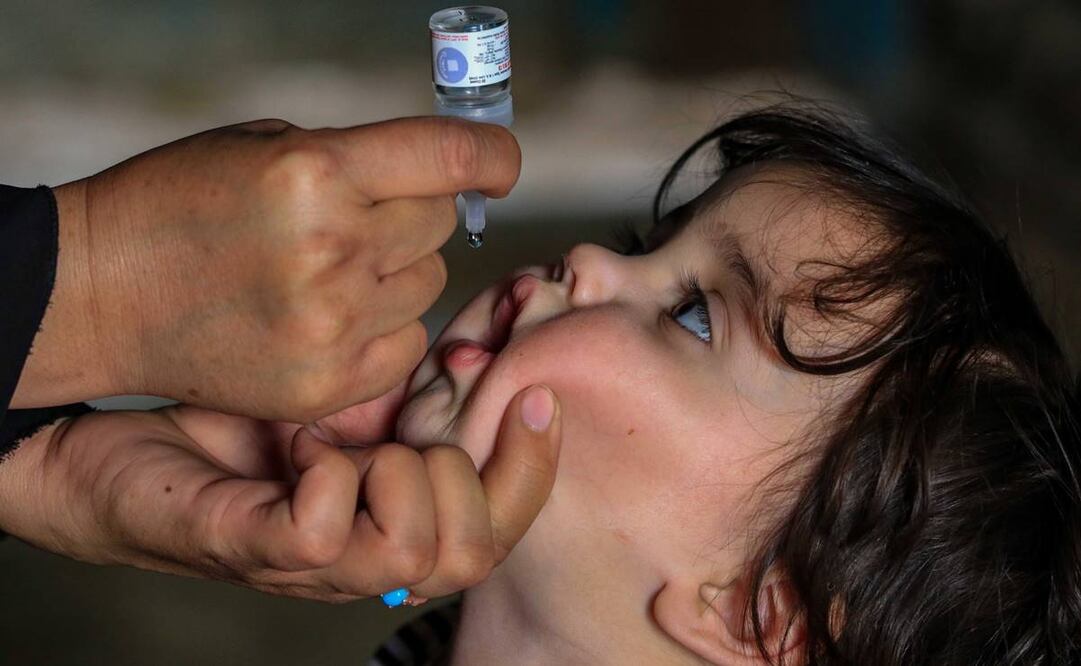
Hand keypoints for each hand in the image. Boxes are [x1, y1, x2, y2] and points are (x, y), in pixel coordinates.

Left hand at [0, 386, 559, 602]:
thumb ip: (417, 399)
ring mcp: (305, 566)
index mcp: (395, 525)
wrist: (112, 457)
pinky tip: (298, 445)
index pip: (499, 534)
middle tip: (408, 434)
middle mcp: (361, 561)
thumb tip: (482, 359)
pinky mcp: (248, 547)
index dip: (532, 470)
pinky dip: (325, 475)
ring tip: (341, 437)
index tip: (534, 399)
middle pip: (470, 556)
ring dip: (392, 471)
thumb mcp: (350, 406)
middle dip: (465, 475)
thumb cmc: (234, 435)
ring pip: (408, 554)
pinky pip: (321, 534)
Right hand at [14, 117, 520, 421]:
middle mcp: (334, 249)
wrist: (102, 293)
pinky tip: (329, 318)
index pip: (453, 156)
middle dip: (414, 212)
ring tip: (327, 271)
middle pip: (441, 223)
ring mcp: (334, 325)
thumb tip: (444, 174)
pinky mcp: (329, 384)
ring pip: (429, 284)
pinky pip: (409, 344)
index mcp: (316, 172)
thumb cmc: (178, 202)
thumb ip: (357, 160)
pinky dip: (384, 328)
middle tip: (360, 217)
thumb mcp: (264, 146)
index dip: (493, 155)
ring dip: (395, 272)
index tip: (499, 165)